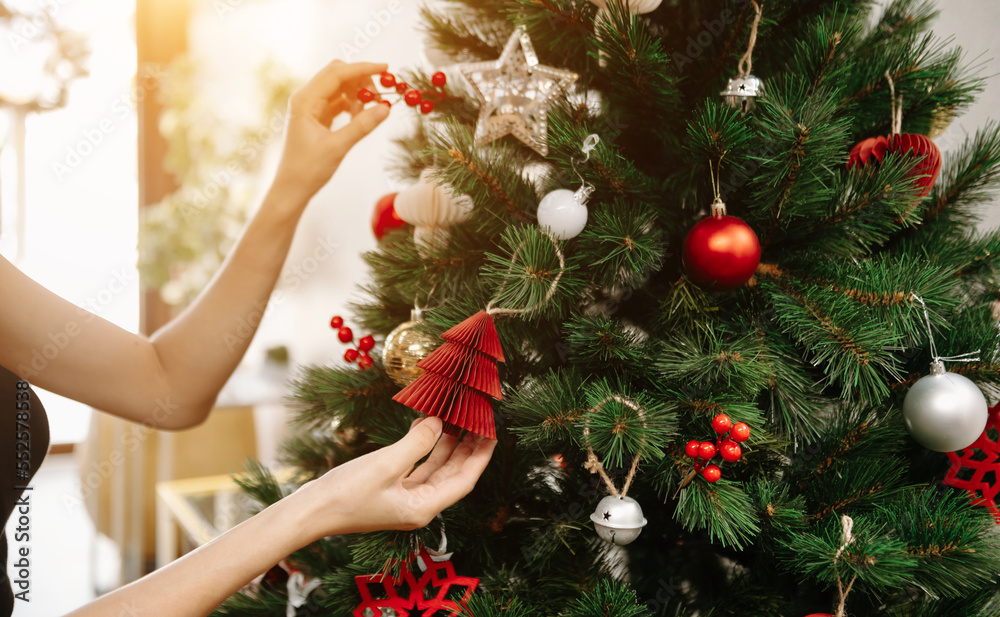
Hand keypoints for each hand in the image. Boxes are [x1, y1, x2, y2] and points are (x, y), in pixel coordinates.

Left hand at [271, 60, 390, 206]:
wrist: (291, 188)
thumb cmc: (308, 169)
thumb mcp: (338, 147)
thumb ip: (362, 125)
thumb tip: (386, 107)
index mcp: (305, 100)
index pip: (337, 73)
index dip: (363, 68)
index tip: (386, 68)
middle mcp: (305, 98)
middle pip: (337, 74)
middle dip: (360, 80)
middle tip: (379, 97)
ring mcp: (310, 107)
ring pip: (339, 87)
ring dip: (357, 94)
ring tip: (367, 114)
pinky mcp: (316, 117)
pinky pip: (337, 101)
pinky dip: (352, 105)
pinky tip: (359, 118)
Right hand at [295, 417, 495, 539]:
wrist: (310, 512)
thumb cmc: (346, 494)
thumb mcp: (386, 464)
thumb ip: (417, 443)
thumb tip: (438, 422)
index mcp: (423, 507)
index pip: (465, 480)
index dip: (481, 456)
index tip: (493, 432)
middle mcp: (419, 505)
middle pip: (454, 474)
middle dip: (468, 448)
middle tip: (480, 420)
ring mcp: (405, 499)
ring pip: (436, 468)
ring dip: (448, 444)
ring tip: (458, 418)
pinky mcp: (391, 490)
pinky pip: (417, 466)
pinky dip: (425, 447)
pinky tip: (426, 426)